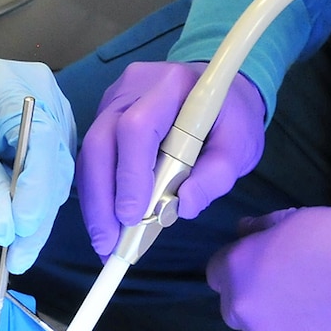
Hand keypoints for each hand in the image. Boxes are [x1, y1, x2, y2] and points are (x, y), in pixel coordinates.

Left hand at [0, 56, 75, 272]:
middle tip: (13, 256)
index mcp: (10, 84)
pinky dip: (23, 201)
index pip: (42, 139)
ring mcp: (50, 112)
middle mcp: (42, 93)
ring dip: (25, 212)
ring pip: (54, 176)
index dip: (36, 188)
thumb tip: (8, 233)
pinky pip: (47, 175)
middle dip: (33, 214)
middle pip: (54, 162)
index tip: (21, 228)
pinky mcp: (50, 134)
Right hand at [76, 61, 266, 257]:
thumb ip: (217, 174)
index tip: (132, 218)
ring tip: (105, 241)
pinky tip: (106, 221)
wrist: (218, 92)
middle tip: (107, 244)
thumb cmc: (229, 118)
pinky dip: (98, 192)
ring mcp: (114, 99)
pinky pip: (93, 156)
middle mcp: (133, 87)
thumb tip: (183, 205)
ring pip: (90, 151)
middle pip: (100, 140)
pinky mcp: (105, 115)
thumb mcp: (240, 145)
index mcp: (171, 86)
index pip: (137, 128)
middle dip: (101, 197)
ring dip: (95, 200)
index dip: (130, 174)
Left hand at [206, 206, 330, 330]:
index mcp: (237, 270)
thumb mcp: (293, 218)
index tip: (263, 264)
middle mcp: (243, 310)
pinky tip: (324, 327)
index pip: (216, 272)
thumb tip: (243, 232)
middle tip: (289, 287)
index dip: (239, 266)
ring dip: (275, 322)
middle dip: (253, 296)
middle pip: (234, 307)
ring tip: (311, 308)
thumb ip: (259, 229)